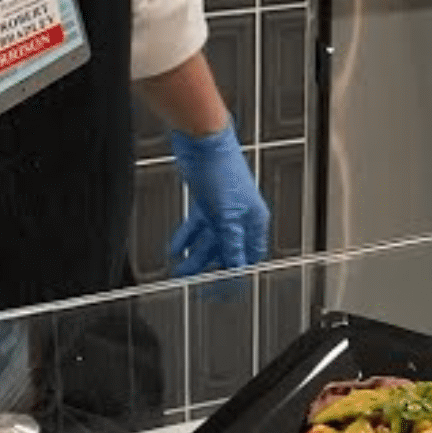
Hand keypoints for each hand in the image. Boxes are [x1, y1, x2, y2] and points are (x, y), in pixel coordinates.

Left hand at [167, 125, 271, 277]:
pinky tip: (176, 249)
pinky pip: (197, 227)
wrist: (203, 142)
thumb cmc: (222, 170)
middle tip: (192, 283)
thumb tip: (236, 271)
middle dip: (208, 268)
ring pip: (209, 241)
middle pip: (226, 252)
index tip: (218, 290)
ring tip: (179, 270)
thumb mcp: (226, 216)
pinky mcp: (206, 201)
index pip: (249, 258)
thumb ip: (231, 245)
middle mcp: (241, 217)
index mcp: (254, 221)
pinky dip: (187, 238)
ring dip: (194, 256)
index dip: (235, 276)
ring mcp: (223, 209)